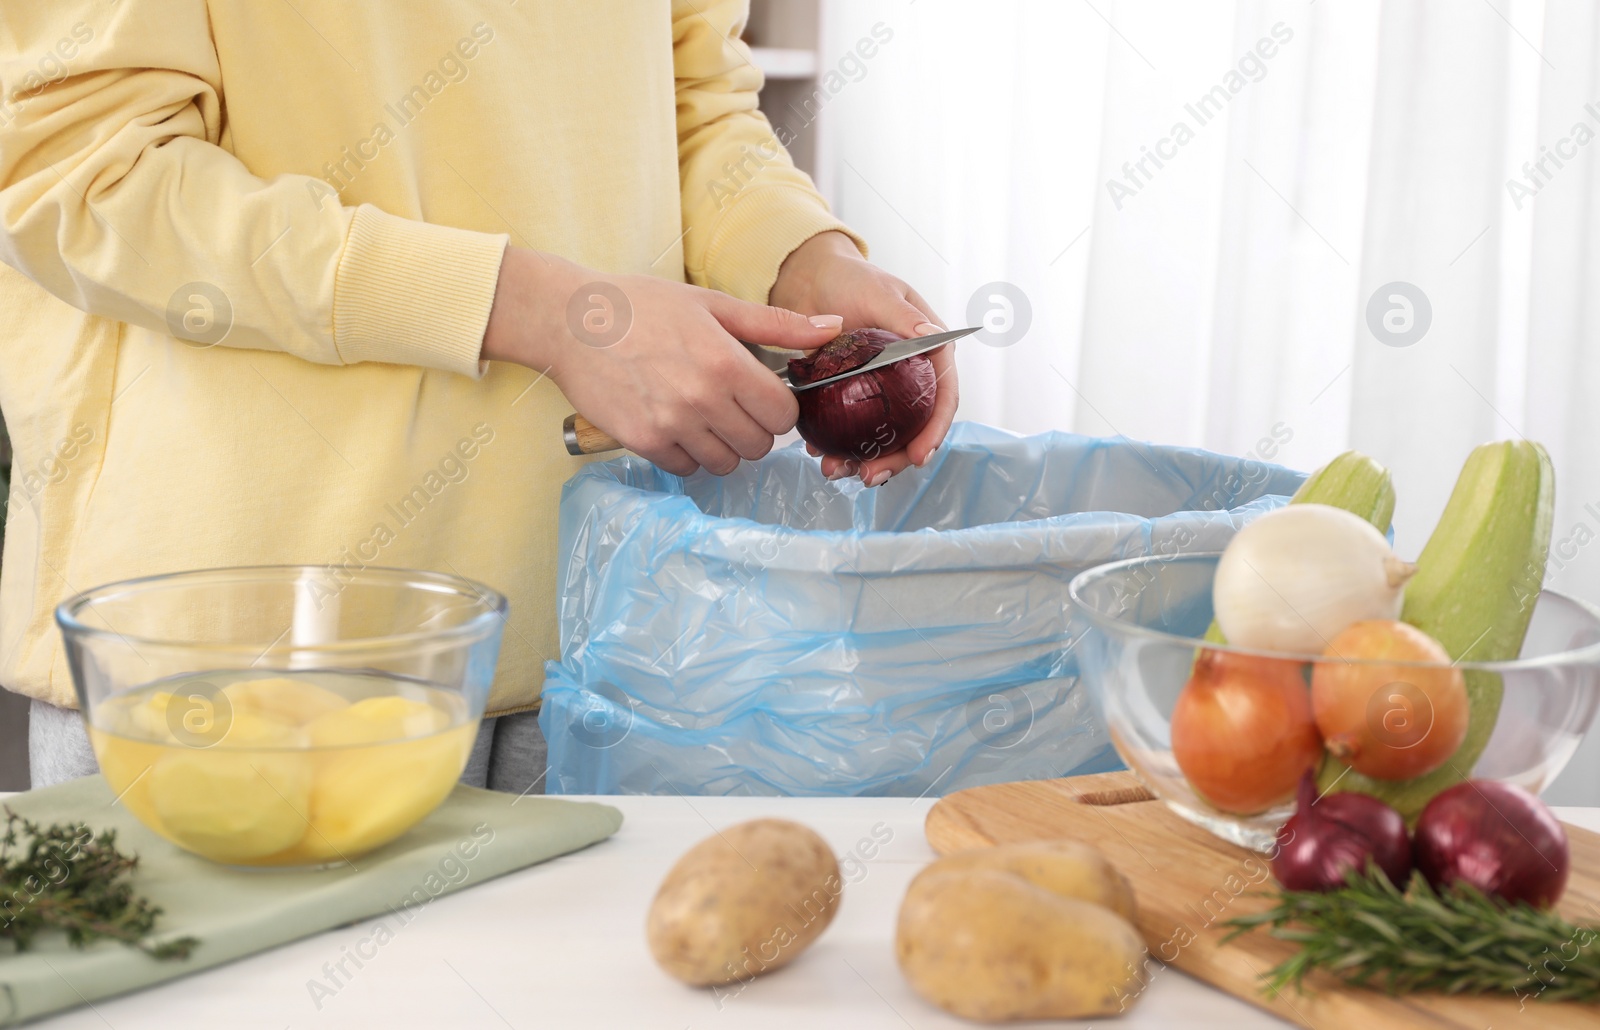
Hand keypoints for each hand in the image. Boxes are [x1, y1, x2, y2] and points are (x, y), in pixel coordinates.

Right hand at [483, 246, 844, 475]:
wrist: (572, 321)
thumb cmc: (644, 306)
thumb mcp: (714, 304)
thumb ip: (776, 324)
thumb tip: (833, 328)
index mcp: (726, 363)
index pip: (783, 416)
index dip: (778, 408)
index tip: (762, 396)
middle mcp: (702, 399)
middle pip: (758, 445)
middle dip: (753, 428)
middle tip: (732, 405)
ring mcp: (671, 425)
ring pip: (725, 463)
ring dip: (723, 445)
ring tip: (703, 415)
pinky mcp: (643, 442)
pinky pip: (686, 468)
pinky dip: (688, 454)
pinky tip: (676, 425)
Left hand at [769, 231, 957, 484]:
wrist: (807, 277)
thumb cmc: (850, 278)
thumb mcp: (880, 293)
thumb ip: (906, 318)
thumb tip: (933, 338)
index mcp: (928, 353)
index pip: (942, 398)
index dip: (934, 431)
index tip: (918, 456)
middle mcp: (908, 378)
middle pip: (911, 429)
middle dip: (893, 459)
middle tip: (869, 476)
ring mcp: (879, 392)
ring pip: (879, 436)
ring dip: (860, 459)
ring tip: (835, 471)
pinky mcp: (849, 398)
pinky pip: (847, 429)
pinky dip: (834, 444)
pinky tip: (816, 452)